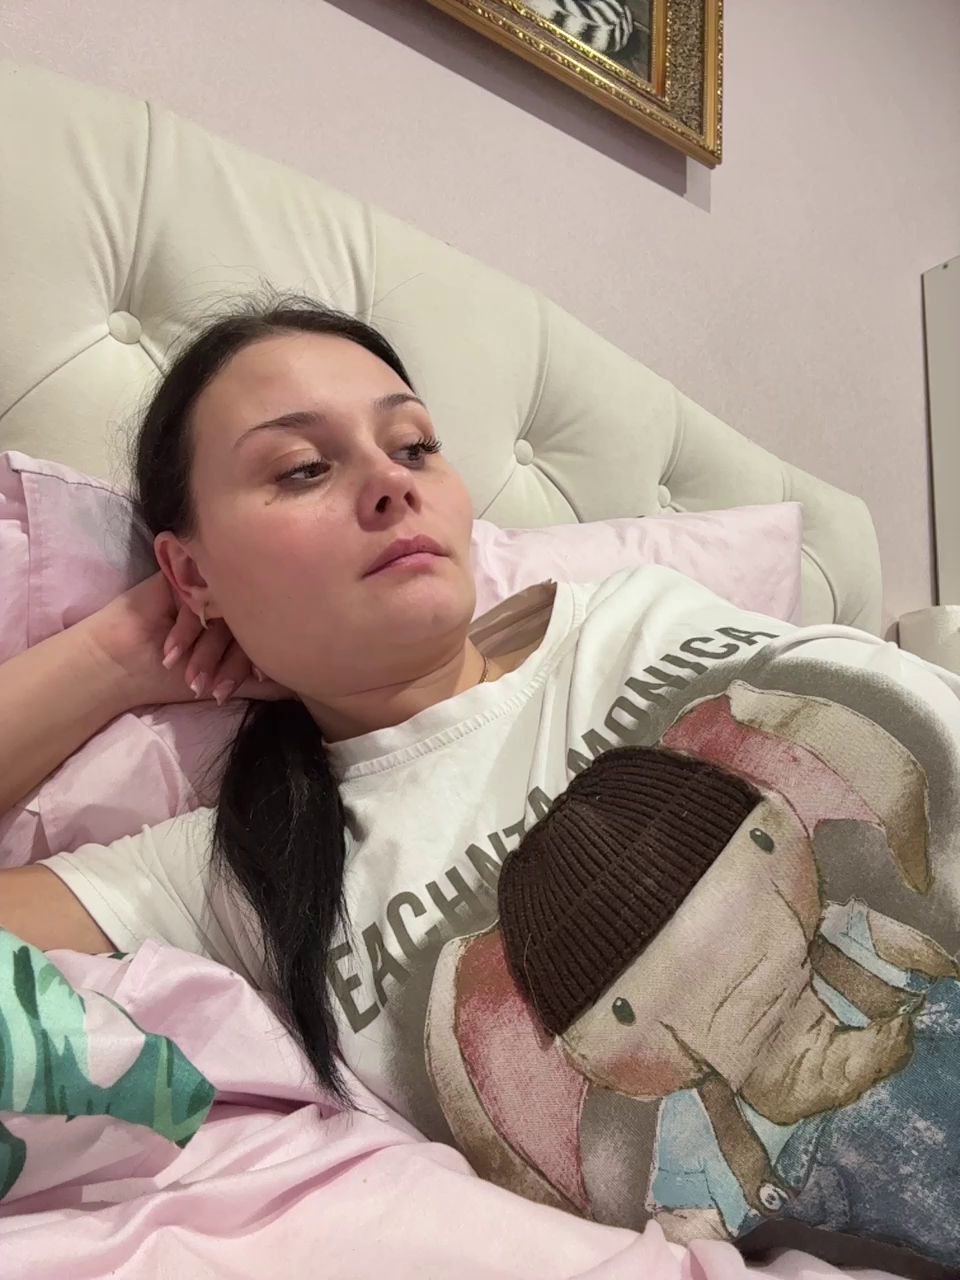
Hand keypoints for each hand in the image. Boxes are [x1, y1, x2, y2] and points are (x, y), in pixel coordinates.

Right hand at [81, 573, 288, 709]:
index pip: (256, 638)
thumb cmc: (170, 676)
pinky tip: (172, 652)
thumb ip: (261, 685)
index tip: (236, 688)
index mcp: (239, 623)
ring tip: (191, 679)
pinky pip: (193, 598)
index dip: (247, 666)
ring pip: (219, 615)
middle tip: (211, 689)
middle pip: (240, 625)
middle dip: (224, 662)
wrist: (122, 665)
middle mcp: (225, 602)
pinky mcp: (178, 576)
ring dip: (201, 651)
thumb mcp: (222, 683)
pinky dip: (184, 630)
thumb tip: (300, 687)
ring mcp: (203, 588)